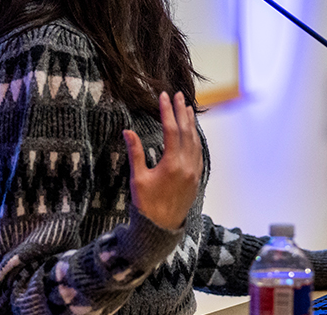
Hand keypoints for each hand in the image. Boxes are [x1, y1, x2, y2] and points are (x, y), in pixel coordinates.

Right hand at [123, 91, 203, 229]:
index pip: (171, 130)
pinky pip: (198, 152)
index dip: (167, 111)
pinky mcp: (196, 177)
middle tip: (179, 95)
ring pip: (195, 141)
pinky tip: (192, 132)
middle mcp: (187, 165)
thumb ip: (136, 153)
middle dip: (182, 111)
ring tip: (187, 108)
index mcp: (172, 164)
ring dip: (191, 123)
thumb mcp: (138, 179)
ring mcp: (194, 171)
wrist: (160, 230)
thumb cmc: (146, 205)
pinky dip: (195, 138)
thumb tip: (128, 131)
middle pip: (186, 131)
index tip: (164, 96)